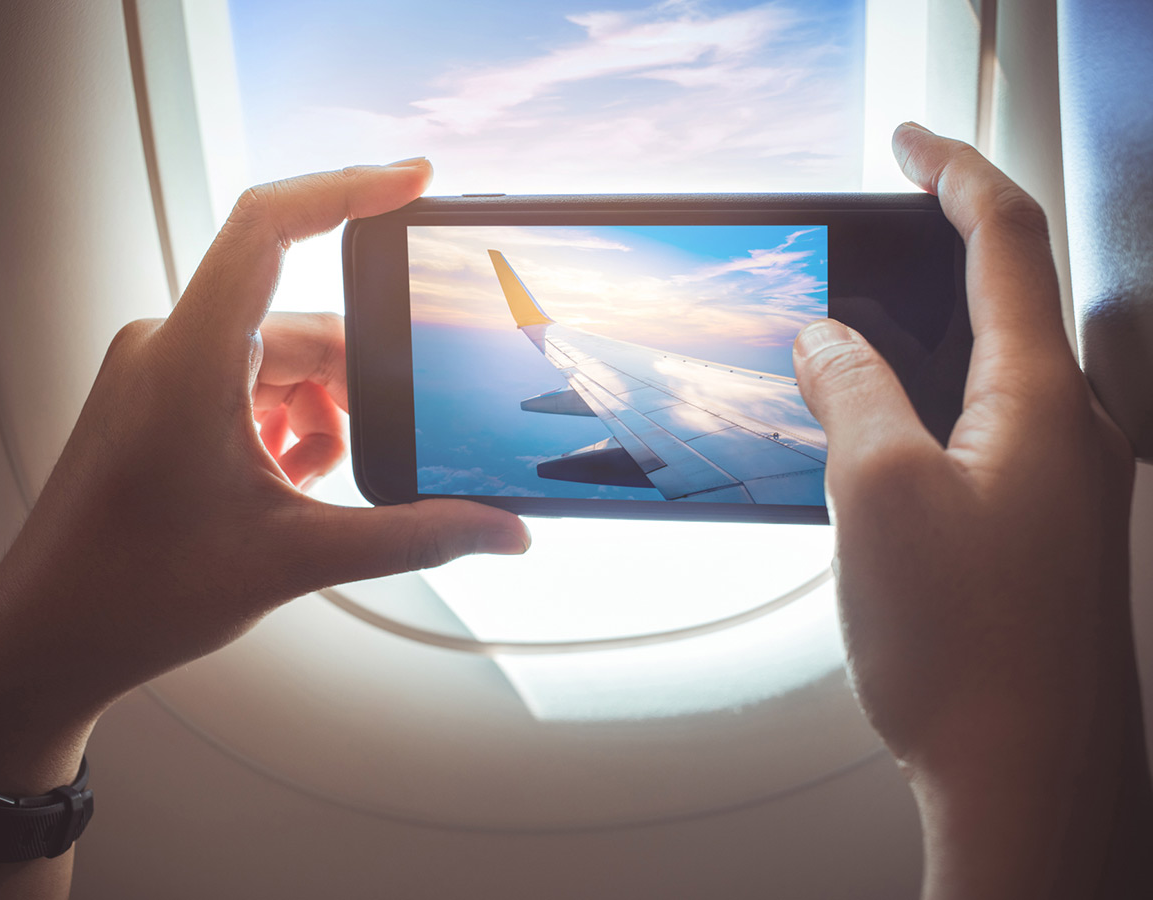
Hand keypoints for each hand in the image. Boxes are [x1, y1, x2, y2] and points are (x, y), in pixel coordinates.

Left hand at [0, 160, 529, 802]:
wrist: (49, 640)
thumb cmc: (135, 593)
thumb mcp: (296, 558)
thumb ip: (415, 536)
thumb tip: (503, 529)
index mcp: (191, 360)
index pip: (269, 228)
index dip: (348, 189)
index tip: (415, 182)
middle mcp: (169, 348)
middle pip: (299, 324)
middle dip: (357, 385)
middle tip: (393, 444)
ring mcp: (158, 372)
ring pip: (276, 360)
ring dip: (320, 415)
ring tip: (317, 488)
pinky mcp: (157, 399)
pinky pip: (245, 383)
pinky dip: (285, 422)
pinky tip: (288, 484)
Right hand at [793, 125, 1148, 897]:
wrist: (1029, 780)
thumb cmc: (968, 650)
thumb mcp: (879, 493)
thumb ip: (852, 392)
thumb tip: (825, 338)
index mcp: (1040, 399)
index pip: (1005, 238)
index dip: (952, 169)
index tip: (907, 139)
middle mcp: (1070, 432)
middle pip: (1012, 295)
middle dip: (944, 244)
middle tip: (882, 225)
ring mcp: (1062, 486)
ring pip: (994, 371)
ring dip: (929, 334)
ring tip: (855, 340)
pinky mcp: (1040, 532)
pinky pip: (986, 434)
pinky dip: (932, 405)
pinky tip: (883, 439)